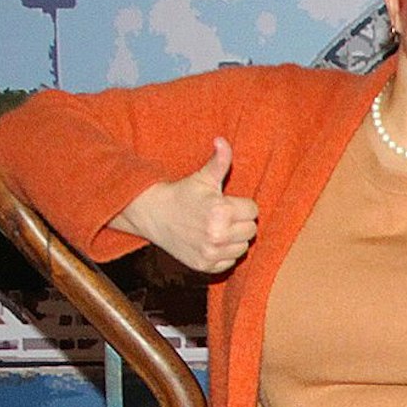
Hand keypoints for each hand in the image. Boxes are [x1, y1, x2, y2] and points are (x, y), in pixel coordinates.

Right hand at [112, 137, 258, 274]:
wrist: (153, 215)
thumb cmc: (181, 194)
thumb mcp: (202, 177)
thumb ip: (219, 161)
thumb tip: (222, 140)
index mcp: (221, 211)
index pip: (253, 210)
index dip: (241, 205)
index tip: (227, 202)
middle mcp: (218, 235)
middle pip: (251, 230)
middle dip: (240, 221)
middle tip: (222, 215)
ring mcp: (211, 252)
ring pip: (242, 247)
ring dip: (234, 238)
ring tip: (217, 227)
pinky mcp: (205, 266)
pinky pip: (230, 262)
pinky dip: (224, 253)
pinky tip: (210, 241)